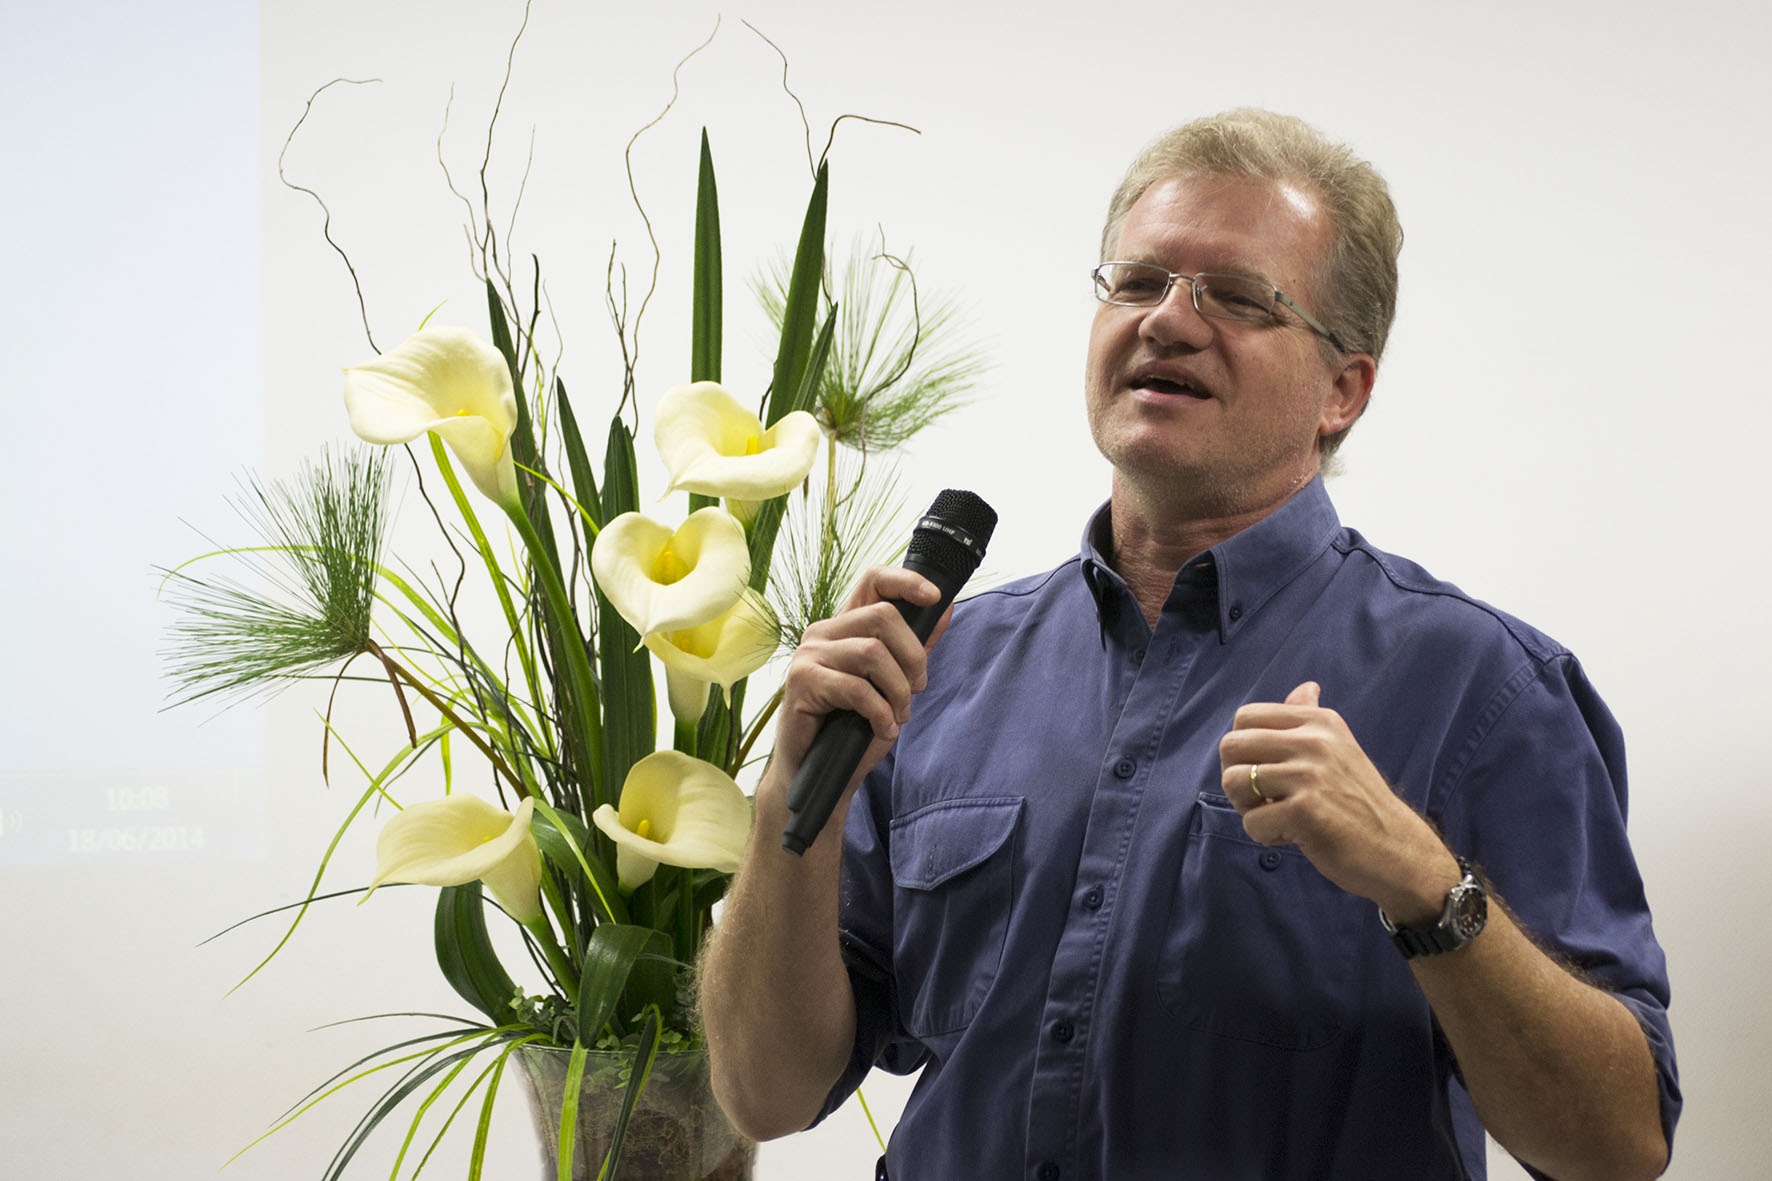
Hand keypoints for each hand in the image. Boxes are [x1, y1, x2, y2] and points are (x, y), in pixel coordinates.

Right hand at [767, 566, 948, 801]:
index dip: (907, 581)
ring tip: (898, 716)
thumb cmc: (853, 727)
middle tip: (916, 690)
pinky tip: (883, 729)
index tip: (934, 597)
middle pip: (883, 617)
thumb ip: (915, 647)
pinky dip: (879, 712)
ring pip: (872, 653)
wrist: (820, 773)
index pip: (874, 580)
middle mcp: (824, 632)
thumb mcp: (893, 684)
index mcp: (846, 626)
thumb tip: (945, 608)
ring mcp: (809, 655)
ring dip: (897, 690)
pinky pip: (855, 687)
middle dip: (913, 657)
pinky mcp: (801, 681)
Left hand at [1217, 682, 1459, 922]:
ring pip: (1233, 782)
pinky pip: (1251, 822)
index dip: (1242, 748)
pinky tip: (1294, 835)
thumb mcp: (1340, 749)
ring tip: (1278, 817)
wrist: (1396, 848)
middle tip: (1263, 799)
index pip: (1245, 716)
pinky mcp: (1305, 810)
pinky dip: (1265, 835)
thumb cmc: (1359, 801)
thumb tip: (1305, 687)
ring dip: (1248, 809)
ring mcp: (1309, 775)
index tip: (1264, 770)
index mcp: (1319, 722)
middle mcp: (1314, 741)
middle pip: (1230, 746)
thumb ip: (1312, 718)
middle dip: (1236, 778)